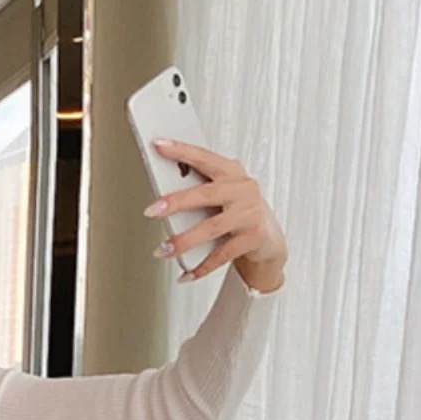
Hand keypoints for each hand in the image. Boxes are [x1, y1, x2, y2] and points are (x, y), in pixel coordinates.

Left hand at [142, 138, 287, 290]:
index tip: (158, 145)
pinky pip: (221, 255)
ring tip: (162, 250)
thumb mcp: (221, 196)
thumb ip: (199, 190)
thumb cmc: (237, 213)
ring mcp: (250, 213)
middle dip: (176, 202)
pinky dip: (201, 267)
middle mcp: (243, 189)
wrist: (268, 240)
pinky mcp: (253, 238)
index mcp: (232, 172)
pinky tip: (185, 274)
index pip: (204, 158)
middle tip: (152, 211)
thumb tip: (162, 197)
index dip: (181, 151)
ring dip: (184, 241)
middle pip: (205, 194)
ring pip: (211, 228)